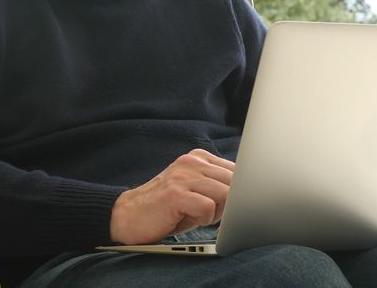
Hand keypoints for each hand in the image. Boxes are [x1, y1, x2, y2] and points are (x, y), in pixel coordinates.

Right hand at [109, 149, 234, 244]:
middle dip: (229, 204)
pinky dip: (204, 220)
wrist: (128, 216)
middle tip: (209, 214)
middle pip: (234, 182)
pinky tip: (189, 219)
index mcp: (198, 158)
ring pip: (224, 194)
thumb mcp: (194, 191)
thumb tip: (248, 195)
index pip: (237, 170)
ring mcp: (182, 176)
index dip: (238, 192)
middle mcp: (190, 162)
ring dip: (216, 213)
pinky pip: (208, 208)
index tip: (232, 205)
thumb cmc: (166, 209)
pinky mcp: (175, 194)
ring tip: (196, 216)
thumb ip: (218, 187)